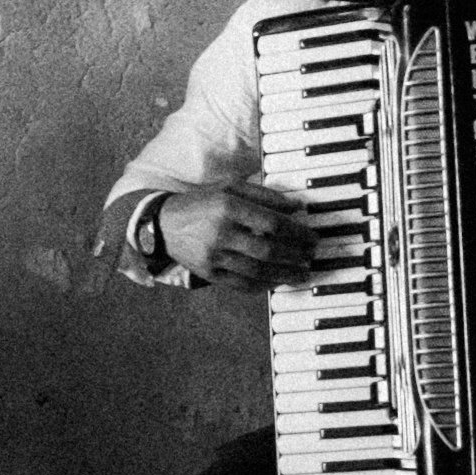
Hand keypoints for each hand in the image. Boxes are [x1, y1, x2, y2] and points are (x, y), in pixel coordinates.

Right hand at [157, 181, 324, 290]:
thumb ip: (264, 195)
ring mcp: (212, 256)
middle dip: (295, 255)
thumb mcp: (230, 188)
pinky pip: (241, 285)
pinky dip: (264, 285)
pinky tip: (278, 281)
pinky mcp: (208, 273)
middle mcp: (219, 232)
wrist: (163, 223)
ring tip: (302, 273)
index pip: (272, 223)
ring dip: (285, 274)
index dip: (297, 233)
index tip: (312, 237)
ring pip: (257, 271)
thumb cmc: (203, 203)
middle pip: (267, 249)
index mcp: (227, 206)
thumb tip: (298, 207)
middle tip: (311, 256)